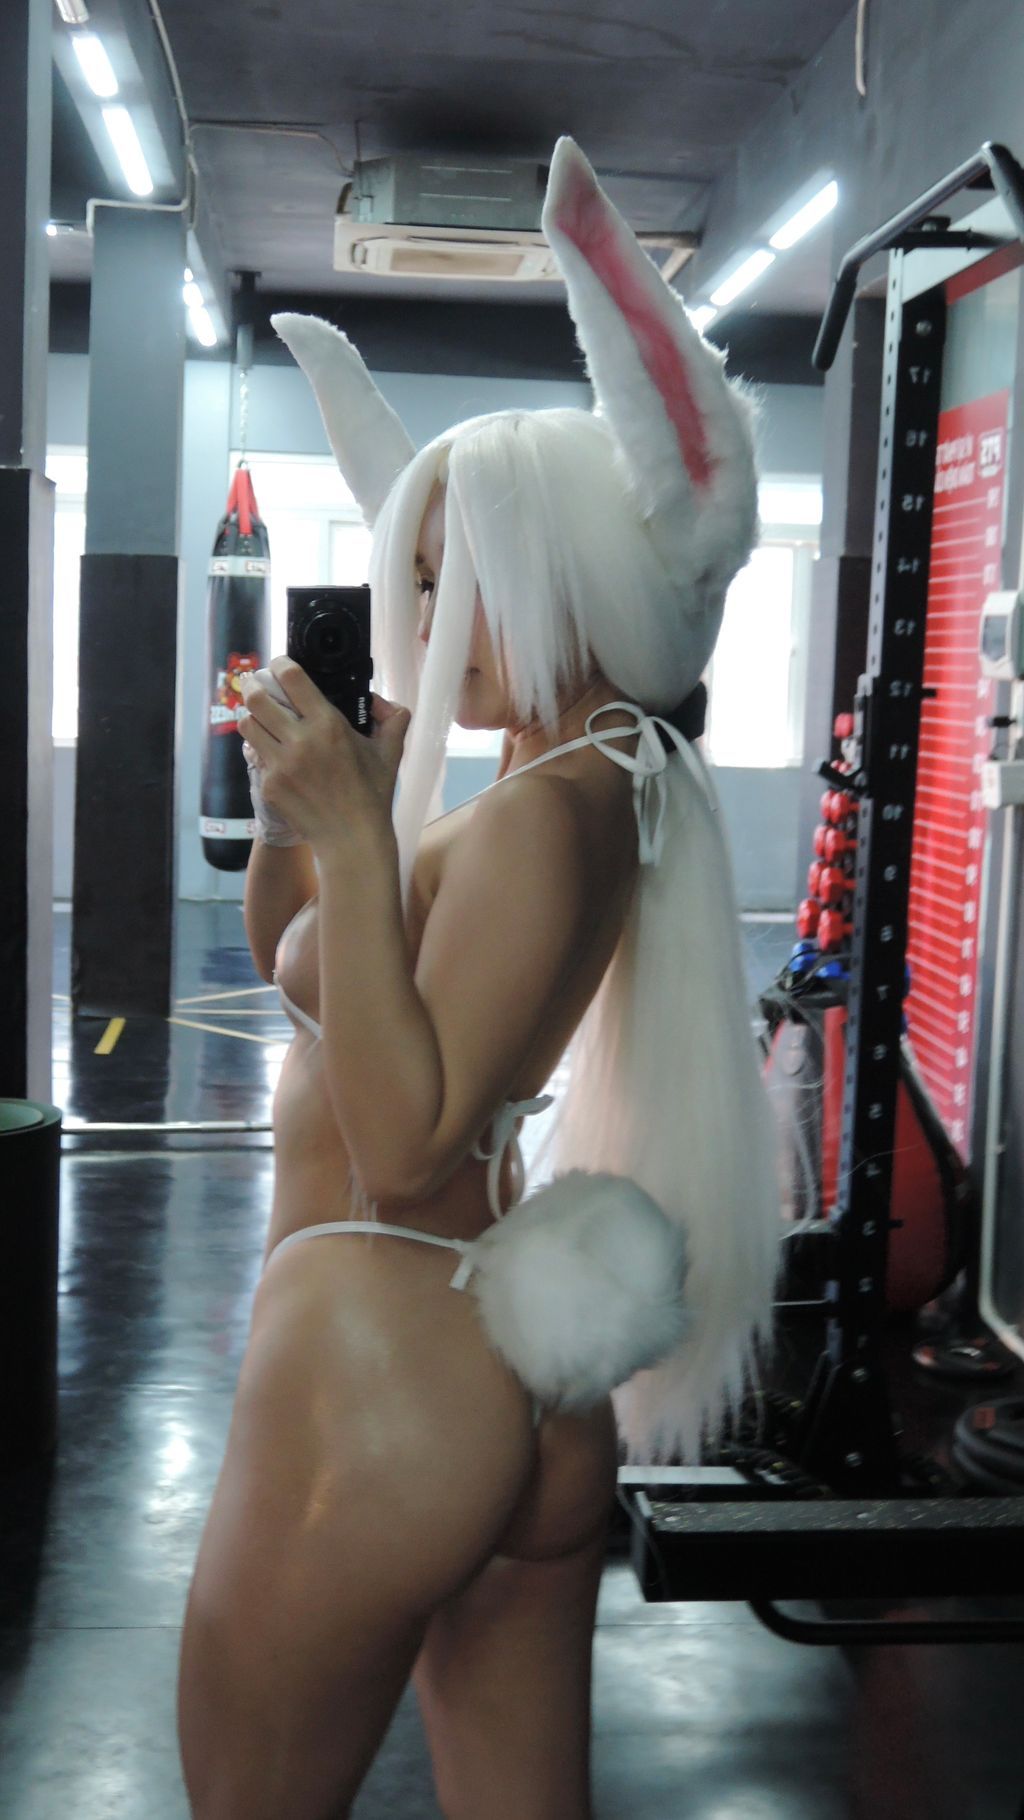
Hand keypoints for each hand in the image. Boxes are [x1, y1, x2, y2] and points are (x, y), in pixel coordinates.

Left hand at [237, 656, 409, 852]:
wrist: (352, 838)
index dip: (280, 664)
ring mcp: (280, 765)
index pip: (291, 678)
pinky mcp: (269, 785)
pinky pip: (255, 757)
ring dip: (252, 717)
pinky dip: (261, 750)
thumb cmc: (372, 794)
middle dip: (253, 686)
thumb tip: (381, 702)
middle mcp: (299, 741)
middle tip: (257, 686)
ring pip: (247, 724)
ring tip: (261, 719)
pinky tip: (274, 754)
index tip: (280, 665)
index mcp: (328, 724)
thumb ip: (392, 719)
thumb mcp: (390, 752)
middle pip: (256, 698)